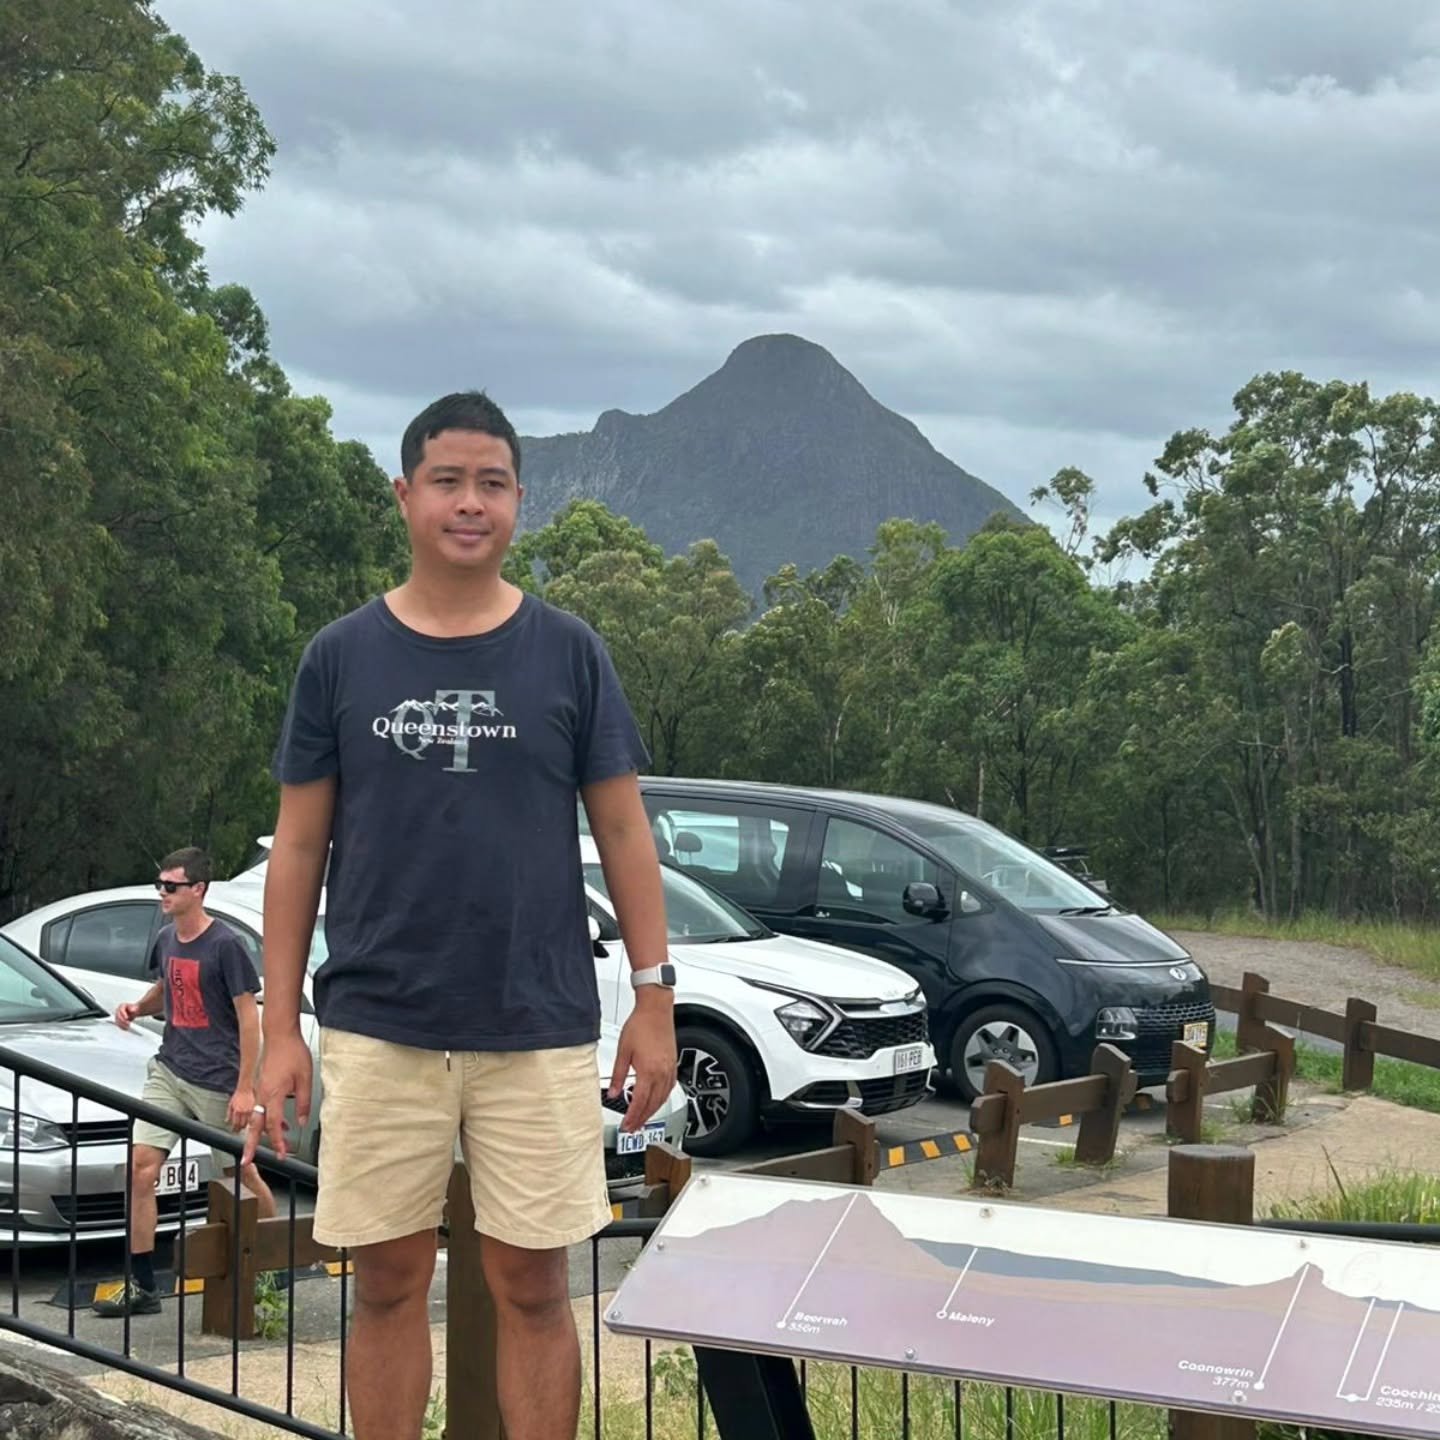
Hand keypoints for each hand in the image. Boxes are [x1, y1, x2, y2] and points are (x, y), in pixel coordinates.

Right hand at [114, 1001, 139, 1030]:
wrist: (134, 1011)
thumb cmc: (133, 1008)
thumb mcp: (134, 1007)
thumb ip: (133, 1008)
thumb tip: (132, 1010)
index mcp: (121, 1006)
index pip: (120, 1010)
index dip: (123, 1014)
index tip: (127, 1018)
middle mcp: (118, 1011)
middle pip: (118, 1017)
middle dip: (123, 1021)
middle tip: (128, 1023)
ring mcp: (117, 1016)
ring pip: (117, 1022)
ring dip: (122, 1025)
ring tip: (128, 1026)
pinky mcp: (118, 1021)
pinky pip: (119, 1025)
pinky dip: (122, 1027)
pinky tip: (126, 1028)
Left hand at [228, 1086, 255, 1131]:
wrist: (249, 1085)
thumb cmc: (240, 1093)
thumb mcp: (231, 1103)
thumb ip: (229, 1114)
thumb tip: (227, 1122)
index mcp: (237, 1111)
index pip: (235, 1125)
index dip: (235, 1129)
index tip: (235, 1131)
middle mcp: (245, 1112)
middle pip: (243, 1125)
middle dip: (241, 1127)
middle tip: (241, 1128)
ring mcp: (253, 1110)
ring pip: (251, 1122)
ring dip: (250, 1125)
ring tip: (249, 1125)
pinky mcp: (260, 1108)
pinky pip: (258, 1117)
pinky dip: (257, 1120)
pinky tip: (256, 1120)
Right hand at [242, 1028, 312, 1163]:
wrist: (280, 1034)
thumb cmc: (292, 1052)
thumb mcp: (305, 1078)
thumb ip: (303, 1102)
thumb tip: (302, 1121)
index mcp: (273, 1094)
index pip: (273, 1125)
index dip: (278, 1142)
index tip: (281, 1153)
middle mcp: (261, 1094)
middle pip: (254, 1126)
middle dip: (250, 1146)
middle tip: (247, 1161)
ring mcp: (259, 1089)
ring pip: (254, 1117)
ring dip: (258, 1132)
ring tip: (267, 1143)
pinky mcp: (260, 1084)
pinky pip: (258, 1107)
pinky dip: (262, 1118)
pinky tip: (274, 1120)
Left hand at [610, 992, 676, 1132]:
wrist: (656, 1010)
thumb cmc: (640, 1025)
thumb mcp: (623, 1051)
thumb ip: (617, 1075)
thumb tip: (612, 1092)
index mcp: (648, 1071)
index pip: (639, 1102)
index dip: (632, 1117)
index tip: (626, 1125)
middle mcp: (661, 1073)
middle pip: (652, 1104)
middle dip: (642, 1118)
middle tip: (633, 1128)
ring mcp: (669, 1069)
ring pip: (662, 1098)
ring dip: (652, 1111)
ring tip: (642, 1119)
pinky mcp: (673, 1064)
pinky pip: (669, 1088)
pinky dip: (662, 1098)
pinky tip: (656, 1100)